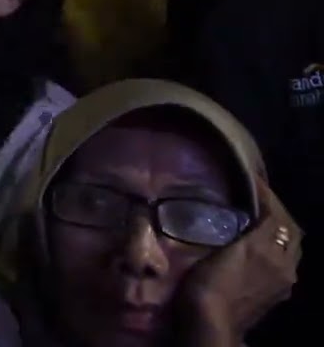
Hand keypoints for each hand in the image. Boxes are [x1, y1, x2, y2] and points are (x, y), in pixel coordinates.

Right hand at [181, 175, 300, 339]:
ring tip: (256, 217)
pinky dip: (270, 246)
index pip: (280, 216)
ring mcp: (279, 284)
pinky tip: (254, 245)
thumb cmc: (214, 284)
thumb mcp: (236, 251)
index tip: (252, 176)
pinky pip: (276, 262)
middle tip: (257, 196)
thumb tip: (264, 209)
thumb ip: (256, 231)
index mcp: (276, 255)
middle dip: (277, 212)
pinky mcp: (268, 295)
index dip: (268, 195)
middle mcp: (286, 269)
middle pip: (289, 233)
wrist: (209, 323)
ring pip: (285, 249)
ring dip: (276, 230)